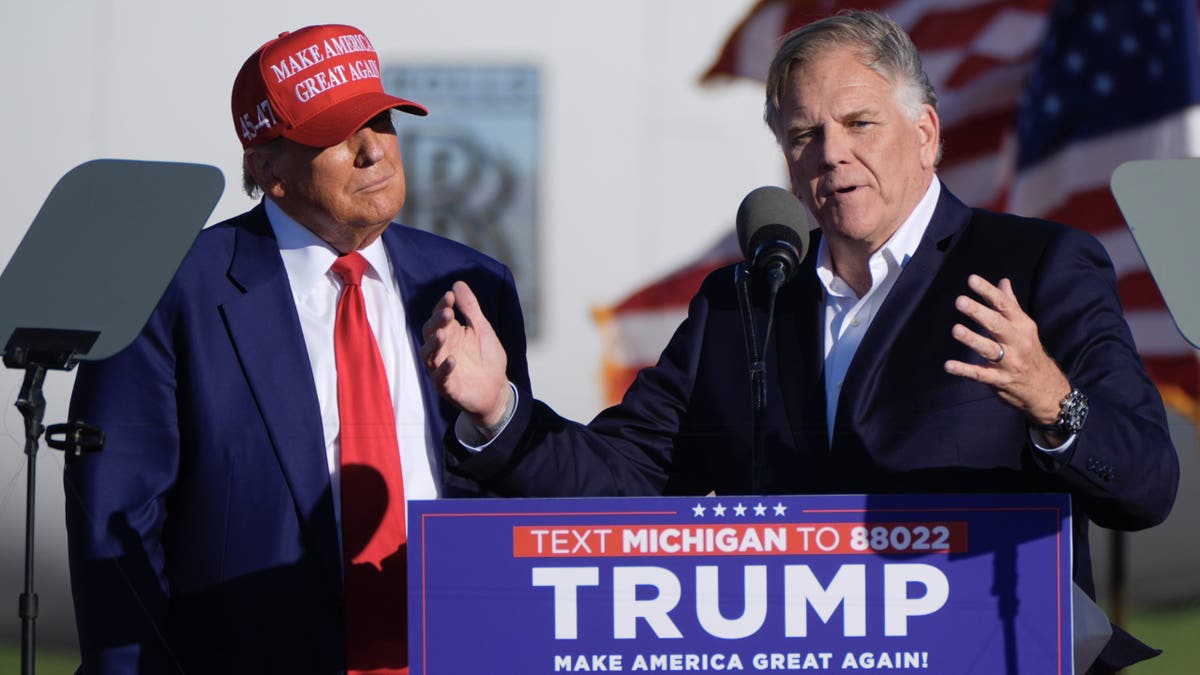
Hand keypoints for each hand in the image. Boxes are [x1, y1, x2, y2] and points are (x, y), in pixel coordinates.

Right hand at [420, 281, 510, 426]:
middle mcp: (442, 349)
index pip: (439, 317)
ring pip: (428, 355)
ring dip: (434, 344)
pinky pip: (440, 377)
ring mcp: (441, 368)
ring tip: (442, 333)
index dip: (442, 306)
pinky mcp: (447, 386)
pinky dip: (444, 369)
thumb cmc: (487, 357)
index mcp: (450, 333)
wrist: (496, 389)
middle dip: (437, 322)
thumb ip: (471, 308)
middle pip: (430, 333)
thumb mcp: (482, 329)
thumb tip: (457, 283)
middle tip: (447, 312)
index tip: (450, 296)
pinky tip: (452, 360)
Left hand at [943, 275, 1070, 429]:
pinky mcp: (1000, 380)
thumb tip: (1003, 281)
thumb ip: (1011, 305)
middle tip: (960, 301)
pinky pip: (980, 375)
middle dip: (978, 312)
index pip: (1004, 305)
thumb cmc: (1030, 353)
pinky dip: (964, 370)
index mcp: (1023, 326)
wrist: (1046, 389)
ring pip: (989, 349)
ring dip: (972, 339)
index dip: (988, 292)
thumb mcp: (1025, 328)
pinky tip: (948, 365)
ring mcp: (1009, 362)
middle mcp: (1018, 342)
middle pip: (997, 324)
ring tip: (956, 330)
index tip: (971, 280)